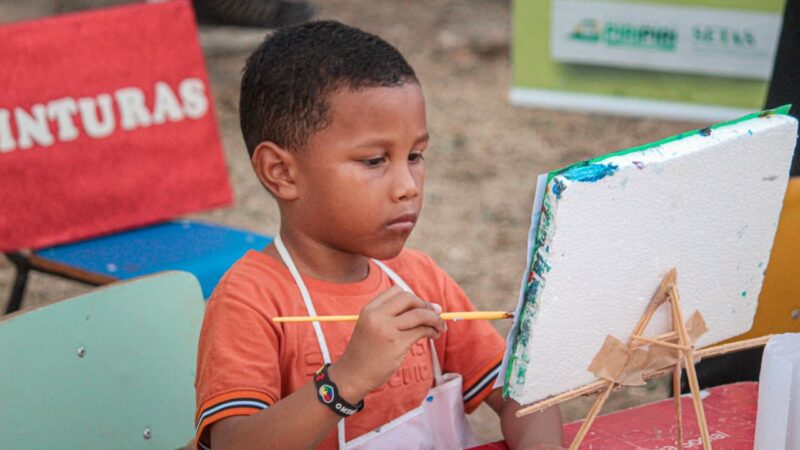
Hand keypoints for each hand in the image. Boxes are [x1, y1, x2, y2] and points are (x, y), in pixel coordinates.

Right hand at [330, 286, 444, 400]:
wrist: (353, 375)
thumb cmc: (365, 353)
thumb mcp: (370, 327)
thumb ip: (390, 316)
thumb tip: (427, 307)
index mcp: (369, 309)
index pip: (396, 291)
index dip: (413, 298)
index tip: (421, 307)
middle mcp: (377, 316)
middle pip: (409, 298)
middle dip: (425, 305)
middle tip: (435, 314)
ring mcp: (387, 329)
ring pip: (419, 314)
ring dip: (434, 319)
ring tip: (439, 327)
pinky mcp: (397, 343)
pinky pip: (422, 330)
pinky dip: (432, 330)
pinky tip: (434, 335)